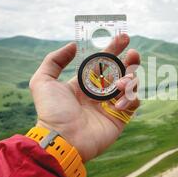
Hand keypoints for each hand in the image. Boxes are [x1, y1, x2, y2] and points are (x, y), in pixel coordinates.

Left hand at [29, 34, 139, 161]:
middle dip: (130, 60)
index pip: (103, 62)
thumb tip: (73, 45)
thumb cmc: (52, 112)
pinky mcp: (120, 118)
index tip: (123, 37)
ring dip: (129, 79)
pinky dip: (130, 98)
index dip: (113, 48)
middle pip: (122, 71)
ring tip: (120, 85)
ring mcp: (111, 105)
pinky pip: (134, 102)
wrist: (63, 139)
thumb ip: (55, 60)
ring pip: (131, 85)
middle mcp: (100, 92)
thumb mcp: (43, 81)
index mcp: (85, 83)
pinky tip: (118, 102)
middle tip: (133, 53)